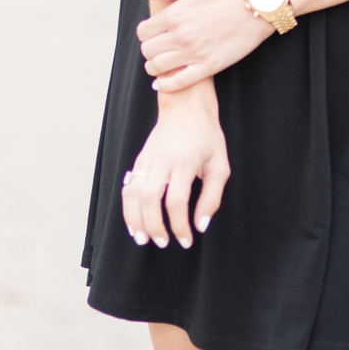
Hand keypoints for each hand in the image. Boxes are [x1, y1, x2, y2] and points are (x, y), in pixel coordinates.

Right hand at [121, 78, 229, 248]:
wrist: (186, 106)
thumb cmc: (207, 136)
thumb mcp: (220, 165)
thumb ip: (212, 197)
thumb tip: (201, 225)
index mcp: (184, 162)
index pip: (176, 201)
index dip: (180, 226)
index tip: (187, 240)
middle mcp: (162, 161)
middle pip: (149, 199)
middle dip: (154, 227)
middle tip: (164, 243)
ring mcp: (148, 159)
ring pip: (133, 194)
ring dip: (135, 220)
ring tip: (143, 239)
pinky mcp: (140, 159)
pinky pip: (128, 187)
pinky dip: (127, 208)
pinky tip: (134, 222)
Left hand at [132, 0, 270, 91]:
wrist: (256, 6)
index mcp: (174, 15)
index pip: (143, 32)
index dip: (145, 33)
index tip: (153, 32)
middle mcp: (180, 36)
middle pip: (147, 51)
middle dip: (149, 48)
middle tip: (158, 46)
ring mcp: (194, 53)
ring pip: (158, 68)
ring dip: (154, 66)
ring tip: (161, 62)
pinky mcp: (209, 66)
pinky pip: (179, 82)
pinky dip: (165, 85)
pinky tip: (161, 82)